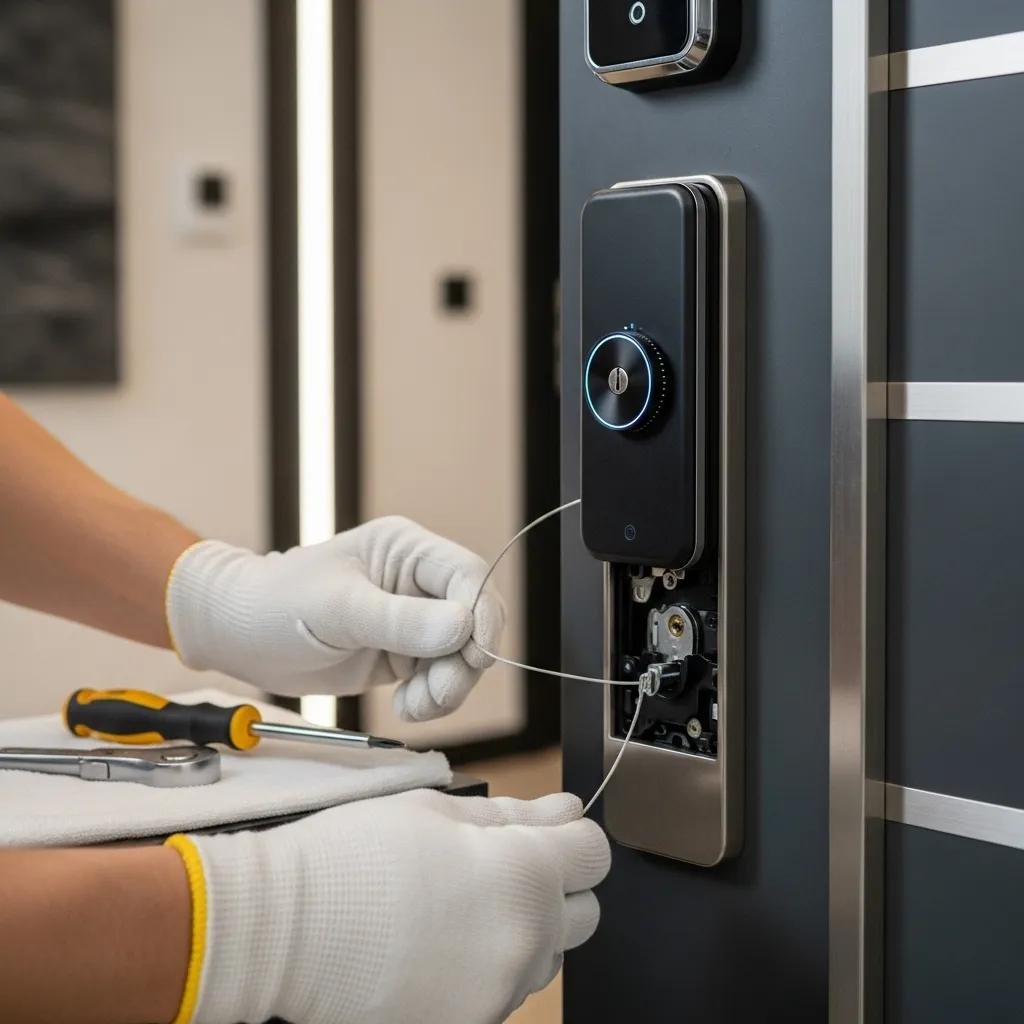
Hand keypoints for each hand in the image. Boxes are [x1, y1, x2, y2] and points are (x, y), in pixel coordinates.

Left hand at [166, 516, 504, 719]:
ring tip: (412, 707)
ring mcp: (413, 619)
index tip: (474, 656)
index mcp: (406, 550)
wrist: (238, 635)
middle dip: (463, 662)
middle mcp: (417, 582)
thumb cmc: (276, 603)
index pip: (467, 575)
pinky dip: (432, 699)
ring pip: (461, 655)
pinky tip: (405, 707)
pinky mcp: (403, 653)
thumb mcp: (338, 609)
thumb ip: (401, 619)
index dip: (482, 615)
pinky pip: (439, 677)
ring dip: (448, 687)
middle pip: (475, 620)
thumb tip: (463, 627)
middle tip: (435, 695)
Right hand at [167, 790, 610, 1023]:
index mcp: (523, 877)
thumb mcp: (437, 811)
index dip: (568, 837)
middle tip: (494, 870)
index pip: (594, 855)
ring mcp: (498, 996)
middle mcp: (524, 944)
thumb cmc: (355, 856)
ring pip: (543, 958)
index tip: (541, 835)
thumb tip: (565, 809)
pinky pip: (501, 994)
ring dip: (519, 931)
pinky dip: (484, 970)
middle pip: (582, 914)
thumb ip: (515, 815)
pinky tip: (434, 947)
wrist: (281, 929)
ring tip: (454, 911)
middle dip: (552, 887)